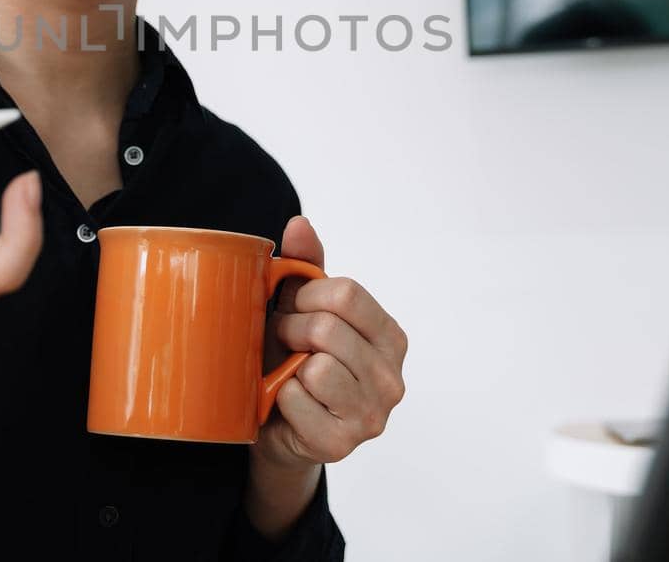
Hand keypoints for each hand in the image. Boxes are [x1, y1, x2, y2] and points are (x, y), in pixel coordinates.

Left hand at [253, 216, 408, 472]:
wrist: (276, 427)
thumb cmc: (292, 359)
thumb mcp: (302, 309)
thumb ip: (307, 266)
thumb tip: (300, 223)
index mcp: (390, 336)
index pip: (346, 293)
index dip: (305, 295)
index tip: (291, 308)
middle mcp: (392, 377)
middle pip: (327, 329)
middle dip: (290, 330)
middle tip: (283, 342)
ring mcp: (372, 416)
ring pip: (317, 367)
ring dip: (287, 365)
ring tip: (286, 371)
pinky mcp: (342, 444)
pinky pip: (298, 400)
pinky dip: (280, 397)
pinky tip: (287, 403)